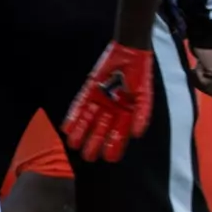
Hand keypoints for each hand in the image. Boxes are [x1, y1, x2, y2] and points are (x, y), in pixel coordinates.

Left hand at [64, 43, 154, 161]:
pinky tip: (67, 128)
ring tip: (74, 145)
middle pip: (102, 130)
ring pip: (89, 121)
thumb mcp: (144, 96)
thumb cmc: (140, 75)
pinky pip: (79, 107)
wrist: (129, 54)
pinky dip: (74, 117)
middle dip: (95, 143)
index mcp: (127, 113)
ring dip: (82, 132)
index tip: (109, 158)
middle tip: (88, 156)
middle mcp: (113, 110)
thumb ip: (142, 114)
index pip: (120, 133)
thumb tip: (137, 134)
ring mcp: (100, 101)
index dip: (115, 145)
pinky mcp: (89, 92)